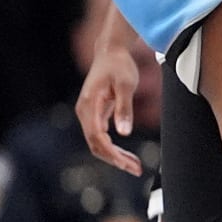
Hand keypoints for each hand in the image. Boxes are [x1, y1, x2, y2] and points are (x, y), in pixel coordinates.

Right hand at [76, 41, 142, 175]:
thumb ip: (124, 108)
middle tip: (136, 169)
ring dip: (115, 156)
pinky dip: (113, 147)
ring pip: (98, 142)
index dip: (111, 154)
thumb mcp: (126, 84)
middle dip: (115, 159)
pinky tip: (127, 155)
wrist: (110, 52)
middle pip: (96, 145)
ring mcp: (88, 114)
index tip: (128, 164)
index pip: (96, 138)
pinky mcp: (94, 114)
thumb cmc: (119, 66)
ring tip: (135, 166)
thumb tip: (124, 133)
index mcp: (89, 106)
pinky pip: (101, 136)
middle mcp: (84, 113)